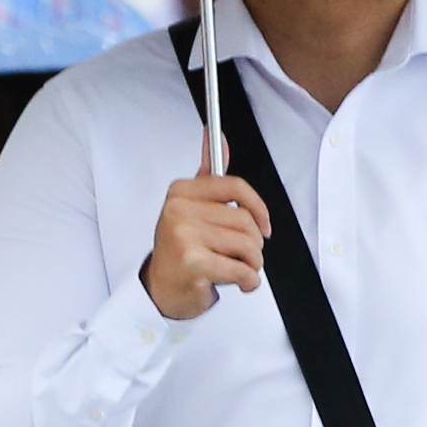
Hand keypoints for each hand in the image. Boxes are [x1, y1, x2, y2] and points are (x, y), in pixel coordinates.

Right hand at [146, 174, 268, 319]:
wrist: (162, 289)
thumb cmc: (181, 250)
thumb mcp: (192, 207)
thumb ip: (208, 173)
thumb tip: (216, 137)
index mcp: (182, 192)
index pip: (235, 186)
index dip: (258, 207)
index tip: (264, 223)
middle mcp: (179, 210)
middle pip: (245, 220)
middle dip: (253, 244)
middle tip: (239, 255)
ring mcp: (184, 235)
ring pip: (247, 245)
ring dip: (251, 264)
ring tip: (235, 268)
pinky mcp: (192, 262)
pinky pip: (242, 269)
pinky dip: (249, 281)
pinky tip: (239, 282)